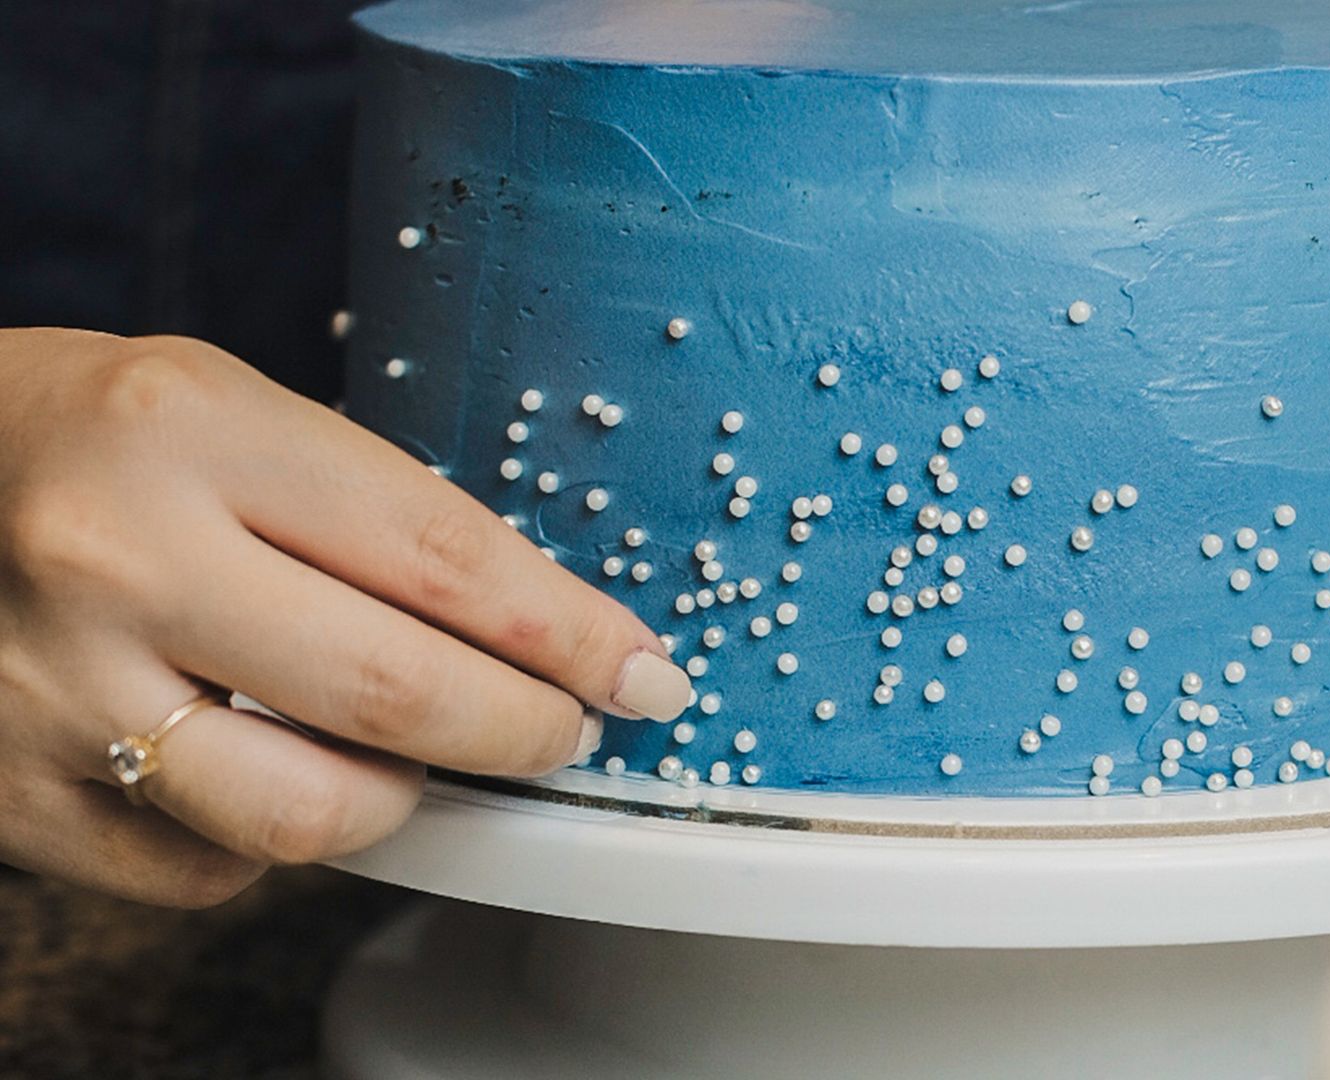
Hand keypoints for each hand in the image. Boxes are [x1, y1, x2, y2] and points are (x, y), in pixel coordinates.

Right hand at [0, 329, 690, 905]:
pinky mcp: (15, 796)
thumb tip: (536, 633)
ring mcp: (57, 692)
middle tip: (565, 730)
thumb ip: (372, 514)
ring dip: (405, 800)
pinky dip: (276, 841)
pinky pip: (208, 869)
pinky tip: (277, 770)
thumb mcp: (233, 410)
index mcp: (193, 433)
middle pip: (396, 695)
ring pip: (308, 815)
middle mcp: (119, 561)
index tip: (642, 673)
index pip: (443, 558)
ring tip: (415, 756)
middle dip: (524, 729)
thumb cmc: (93, 436)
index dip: (572, 633)